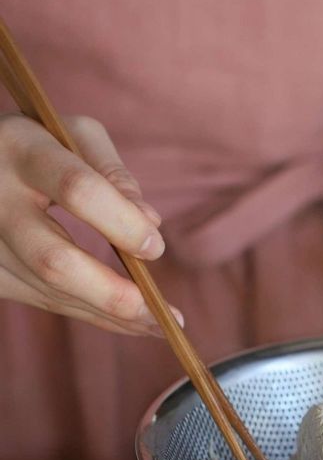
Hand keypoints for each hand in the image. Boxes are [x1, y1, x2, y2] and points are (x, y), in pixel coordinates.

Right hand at [0, 113, 180, 334]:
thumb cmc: (38, 145)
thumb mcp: (73, 135)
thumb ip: (113, 172)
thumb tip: (150, 224)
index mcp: (21, 149)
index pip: (78, 190)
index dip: (123, 223)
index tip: (156, 247)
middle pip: (53, 260)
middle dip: (114, 294)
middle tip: (164, 314)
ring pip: (49, 289)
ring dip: (110, 315)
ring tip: (159, 324)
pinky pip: (42, 300)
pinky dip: (89, 313)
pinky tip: (128, 321)